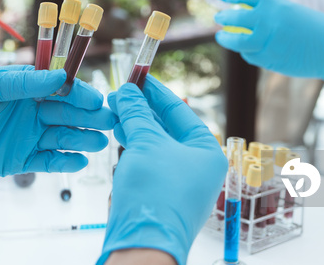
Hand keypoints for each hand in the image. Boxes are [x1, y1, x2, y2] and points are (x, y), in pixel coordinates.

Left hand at [0, 65, 115, 178]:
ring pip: (63, 138)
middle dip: (89, 116)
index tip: (96, 98)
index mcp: (25, 88)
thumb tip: (60, 77)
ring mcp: (26, 136)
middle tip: (109, 120)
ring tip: (99, 142)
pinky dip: (63, 162)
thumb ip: (23, 82)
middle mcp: (30, 111)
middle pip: (68, 113)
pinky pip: (47, 162)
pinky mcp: (19, 160)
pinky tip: (78, 161)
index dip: (79, 92)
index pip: (61, 88)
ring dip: (82, 139)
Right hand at [100, 77, 226, 264]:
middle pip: (167, 128)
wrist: (143, 245)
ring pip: (155, 147)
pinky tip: (119, 139)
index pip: (180, 111)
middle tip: (120, 94)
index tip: (138, 77)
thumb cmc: (155, 195)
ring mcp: (180, 185)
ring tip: (115, 113)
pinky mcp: (161, 197)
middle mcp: (198, 168)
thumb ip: (137, 114)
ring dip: (135, 129)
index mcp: (207, 153)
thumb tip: (128, 91)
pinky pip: (148, 165)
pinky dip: (133, 151)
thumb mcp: (146, 144)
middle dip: (142, 111)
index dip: (156, 92)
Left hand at [214, 0, 323, 89]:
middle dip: (224, 18)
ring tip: (222, 37)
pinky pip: (250, 55)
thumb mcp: (292, 11)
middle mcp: (269, 22)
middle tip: (219, 18)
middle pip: (236, 18)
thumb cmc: (316, 29)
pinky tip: (246, 49)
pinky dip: (245, 51)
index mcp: (276, 5)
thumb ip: (270, 12)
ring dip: (226, 38)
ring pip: (237, 41)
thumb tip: (247, 12)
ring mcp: (268, 42)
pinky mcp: (270, 60)